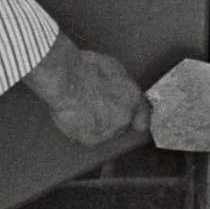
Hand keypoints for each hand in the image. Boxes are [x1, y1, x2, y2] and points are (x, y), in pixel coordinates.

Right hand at [25, 34, 149, 146]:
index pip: (143, 117)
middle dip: (111, 117)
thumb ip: (123, 87)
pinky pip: (88, 137)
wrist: (66, 78)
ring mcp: (109, 130)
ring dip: (96, 124)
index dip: (136, 118)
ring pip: (105, 132)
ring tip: (82, 108)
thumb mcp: (113, 69)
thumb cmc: (84, 68)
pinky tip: (75, 116)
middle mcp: (124, 117)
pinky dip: (81, 129)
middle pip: (122, 124)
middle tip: (95, 105)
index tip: (131, 119)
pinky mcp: (91, 139)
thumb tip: (122, 93)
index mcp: (133, 98)